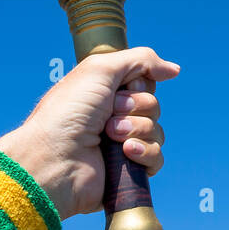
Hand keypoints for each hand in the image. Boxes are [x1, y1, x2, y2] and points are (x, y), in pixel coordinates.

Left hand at [0, 47, 179, 219]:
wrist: (54, 159)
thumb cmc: (68, 112)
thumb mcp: (100, 69)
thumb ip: (141, 60)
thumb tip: (174, 70)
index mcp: (104, 94)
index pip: (143, 83)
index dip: (137, 85)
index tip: (120, 89)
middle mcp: (113, 117)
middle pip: (152, 105)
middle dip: (135, 107)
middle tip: (109, 114)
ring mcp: (121, 145)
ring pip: (157, 130)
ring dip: (136, 129)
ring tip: (110, 136)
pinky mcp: (128, 170)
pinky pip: (157, 156)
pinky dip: (144, 152)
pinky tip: (125, 153)